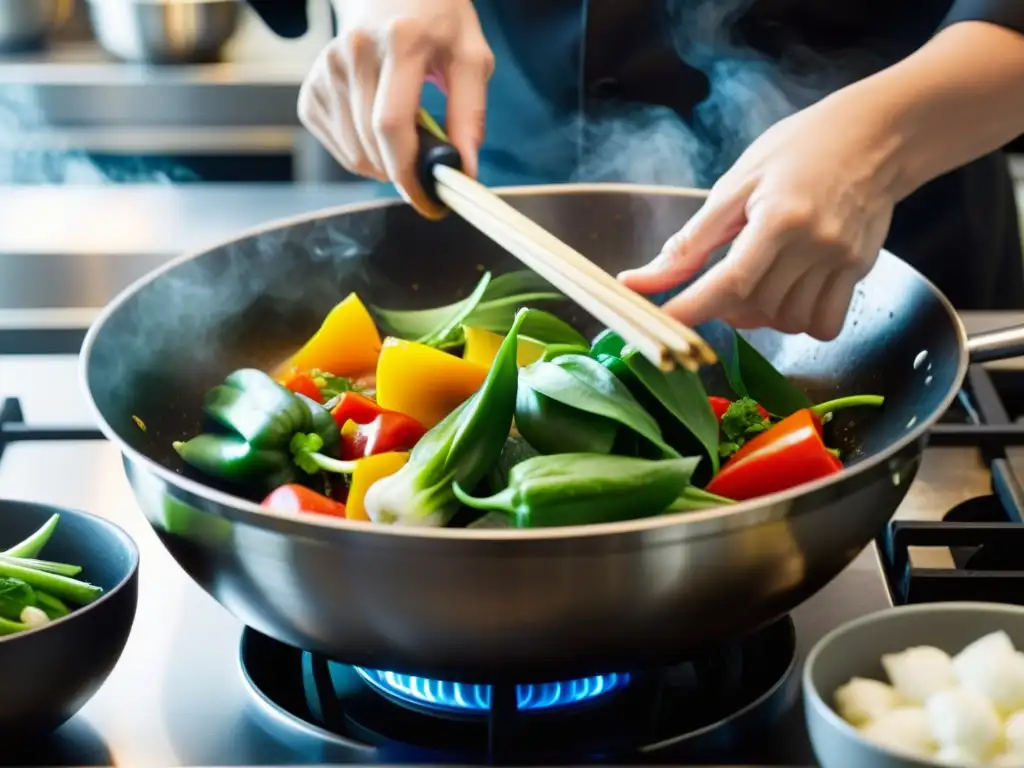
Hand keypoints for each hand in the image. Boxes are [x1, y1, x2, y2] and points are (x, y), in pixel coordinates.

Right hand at [297, 0, 493, 216]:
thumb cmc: (437, 23)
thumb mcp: (471, 57)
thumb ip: (470, 113)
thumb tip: (463, 171)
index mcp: (400, 42)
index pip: (391, 124)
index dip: (407, 172)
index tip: (426, 198)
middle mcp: (354, 52)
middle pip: (370, 145)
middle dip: (401, 174)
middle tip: (426, 173)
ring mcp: (327, 68)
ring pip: (353, 153)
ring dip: (383, 166)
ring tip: (406, 141)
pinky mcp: (313, 86)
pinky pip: (338, 145)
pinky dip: (363, 153)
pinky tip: (380, 128)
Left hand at [619, 91, 899, 339]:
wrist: (877, 135)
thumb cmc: (799, 149)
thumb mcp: (737, 183)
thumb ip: (691, 241)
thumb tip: (639, 281)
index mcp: (779, 217)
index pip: (729, 281)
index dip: (692, 309)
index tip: (662, 323)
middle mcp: (815, 243)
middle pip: (755, 306)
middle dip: (724, 305)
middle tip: (721, 278)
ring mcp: (841, 260)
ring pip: (787, 321)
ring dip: (760, 314)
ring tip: (758, 279)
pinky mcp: (860, 270)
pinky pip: (823, 324)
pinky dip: (797, 320)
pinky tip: (789, 292)